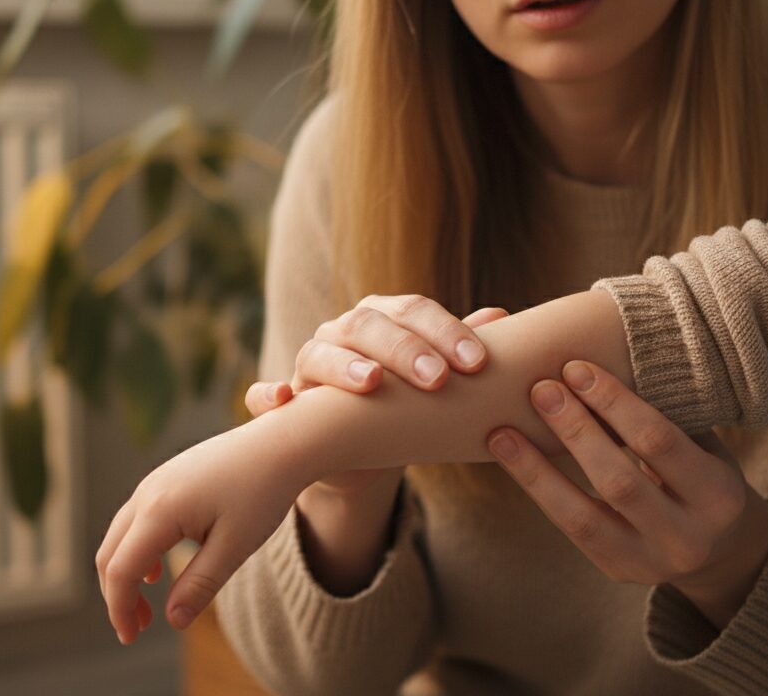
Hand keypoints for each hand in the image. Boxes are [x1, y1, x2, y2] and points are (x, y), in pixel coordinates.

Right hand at [95, 424, 308, 643]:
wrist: (283, 441)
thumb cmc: (264, 492)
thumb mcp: (235, 546)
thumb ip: (200, 584)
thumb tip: (172, 621)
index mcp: (160, 510)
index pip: (121, 570)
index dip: (120, 609)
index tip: (130, 638)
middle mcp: (148, 492)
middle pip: (110, 553)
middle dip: (118, 596)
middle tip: (136, 630)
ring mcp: (155, 480)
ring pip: (120, 535)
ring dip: (126, 573)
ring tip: (148, 609)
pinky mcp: (168, 476)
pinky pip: (136, 519)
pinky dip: (137, 550)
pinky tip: (157, 571)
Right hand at [242, 297, 507, 496]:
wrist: (361, 455)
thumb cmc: (406, 407)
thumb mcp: (438, 383)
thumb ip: (463, 350)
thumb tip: (503, 319)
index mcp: (383, 319)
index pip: (412, 311)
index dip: (444, 331)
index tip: (477, 363)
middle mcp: (342, 334)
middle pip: (367, 325)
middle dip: (403, 349)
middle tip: (437, 378)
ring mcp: (307, 365)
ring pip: (317, 353)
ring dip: (343, 365)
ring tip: (371, 382)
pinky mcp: (283, 405)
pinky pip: (265, 396)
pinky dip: (268, 395)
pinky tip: (283, 400)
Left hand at [487, 361, 767, 627]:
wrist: (721, 549)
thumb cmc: (702, 473)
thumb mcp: (703, 444)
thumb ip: (665, 411)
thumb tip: (598, 358)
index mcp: (719, 494)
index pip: (658, 441)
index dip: (614, 403)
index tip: (576, 368)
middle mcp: (688, 536)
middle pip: (619, 480)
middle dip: (575, 431)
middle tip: (540, 388)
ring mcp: (651, 562)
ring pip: (583, 516)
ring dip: (537, 470)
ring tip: (502, 431)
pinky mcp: (618, 570)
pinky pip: (570, 530)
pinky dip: (538, 491)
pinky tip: (512, 459)